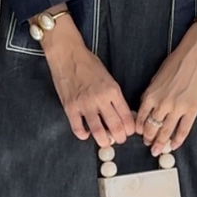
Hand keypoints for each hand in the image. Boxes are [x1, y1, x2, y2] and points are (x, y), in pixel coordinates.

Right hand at [42, 22, 134, 147]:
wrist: (67, 54)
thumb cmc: (88, 63)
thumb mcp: (108, 77)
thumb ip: (114, 95)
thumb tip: (121, 112)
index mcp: (113, 90)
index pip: (126, 115)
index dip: (129, 128)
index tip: (129, 132)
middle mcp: (100, 99)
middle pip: (115, 126)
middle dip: (120, 137)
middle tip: (119, 140)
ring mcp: (84, 104)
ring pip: (98, 131)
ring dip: (104, 140)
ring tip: (105, 142)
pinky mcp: (70, 107)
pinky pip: (78, 128)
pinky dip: (83, 134)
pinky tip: (86, 135)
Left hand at [137, 26, 196, 154]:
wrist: (195, 56)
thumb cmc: (175, 63)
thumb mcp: (156, 78)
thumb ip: (150, 95)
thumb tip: (147, 109)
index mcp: (151, 95)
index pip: (142, 118)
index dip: (140, 129)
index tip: (141, 135)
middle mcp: (162, 104)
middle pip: (152, 128)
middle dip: (149, 139)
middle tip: (149, 145)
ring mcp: (178, 109)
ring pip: (166, 132)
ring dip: (161, 143)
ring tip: (158, 150)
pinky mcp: (192, 110)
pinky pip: (183, 130)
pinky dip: (178, 140)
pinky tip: (175, 145)